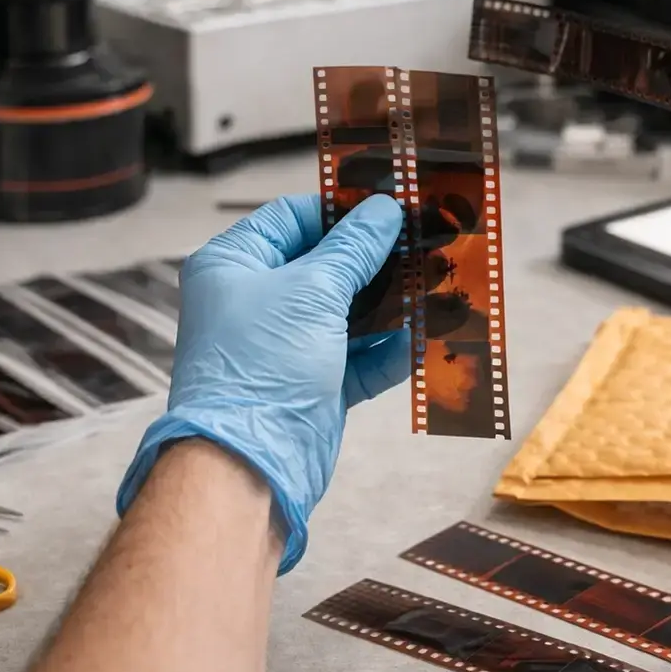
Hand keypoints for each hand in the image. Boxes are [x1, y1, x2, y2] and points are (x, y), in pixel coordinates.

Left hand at [116, 194, 408, 572]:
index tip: (393, 207)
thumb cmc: (262, 366)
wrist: (248, 464)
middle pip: (327, 265)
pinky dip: (388, 349)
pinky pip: (357, 357)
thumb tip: (386, 211)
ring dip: (391, 304)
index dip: (343, 210)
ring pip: (347, 312)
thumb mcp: (313, 291)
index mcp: (234, 265)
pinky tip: (422, 337)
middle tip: (427, 244)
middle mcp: (255, 302)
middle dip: (378, 259)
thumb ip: (354, 249)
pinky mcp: (312, 384)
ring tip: (436, 286)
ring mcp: (285, 345)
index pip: (293, 218)